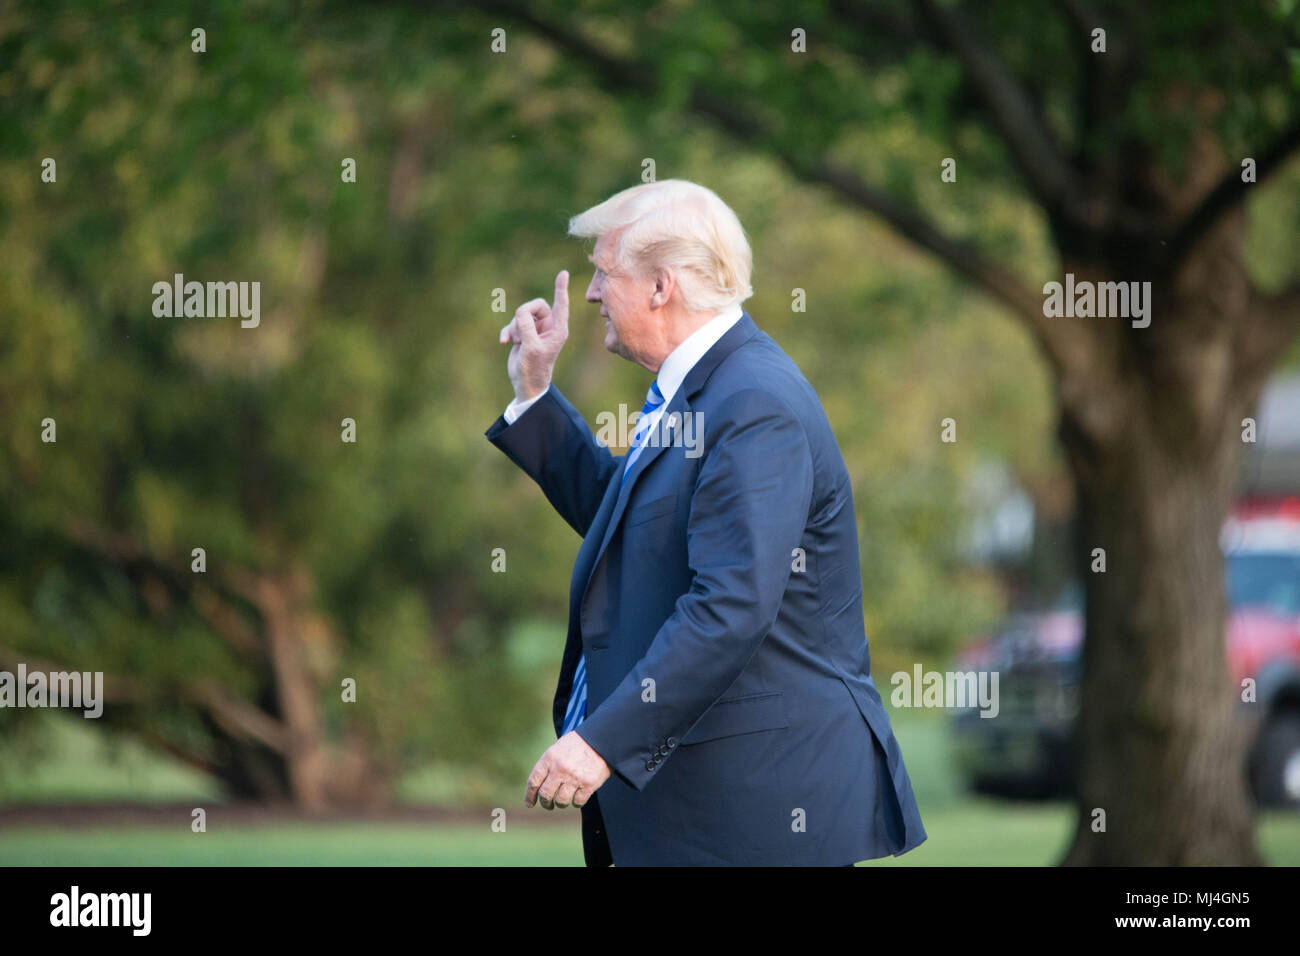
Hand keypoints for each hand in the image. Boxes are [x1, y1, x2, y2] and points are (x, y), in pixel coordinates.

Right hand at [500, 270, 569, 402]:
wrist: (526, 383)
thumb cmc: (534, 368)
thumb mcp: (531, 347)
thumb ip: (526, 326)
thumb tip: (521, 312)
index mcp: (558, 330)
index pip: (560, 304)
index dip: (561, 288)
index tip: (564, 273)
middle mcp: (549, 327)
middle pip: (535, 305)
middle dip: (523, 316)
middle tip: (521, 333)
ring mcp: (536, 330)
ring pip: (521, 314)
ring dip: (515, 327)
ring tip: (517, 342)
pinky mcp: (524, 334)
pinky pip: (513, 324)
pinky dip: (508, 331)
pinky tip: (504, 342)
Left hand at [525, 730, 610, 809]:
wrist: (603, 739)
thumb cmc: (578, 744)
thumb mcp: (558, 748)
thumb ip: (548, 765)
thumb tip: (538, 786)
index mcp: (550, 758)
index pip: (534, 781)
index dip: (529, 795)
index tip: (529, 803)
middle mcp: (560, 769)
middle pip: (545, 794)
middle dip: (545, 803)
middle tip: (548, 805)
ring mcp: (574, 777)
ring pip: (561, 801)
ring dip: (561, 803)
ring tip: (564, 800)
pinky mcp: (589, 784)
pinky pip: (578, 802)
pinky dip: (577, 802)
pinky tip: (578, 797)